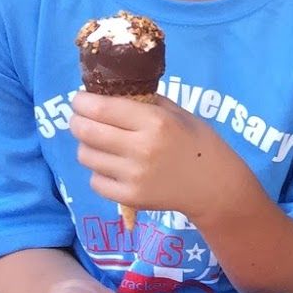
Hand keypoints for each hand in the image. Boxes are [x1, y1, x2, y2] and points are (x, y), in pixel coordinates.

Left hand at [69, 92, 255, 224]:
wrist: (215, 186)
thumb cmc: (198, 143)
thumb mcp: (178, 114)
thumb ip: (144, 103)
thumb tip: (108, 94)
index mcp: (155, 122)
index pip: (101, 108)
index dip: (82, 101)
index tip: (80, 99)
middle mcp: (141, 148)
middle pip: (86, 131)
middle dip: (76, 121)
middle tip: (80, 119)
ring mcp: (134, 176)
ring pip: (86, 156)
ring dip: (87, 146)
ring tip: (101, 144)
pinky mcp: (130, 198)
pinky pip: (95, 181)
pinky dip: (99, 172)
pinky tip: (113, 167)